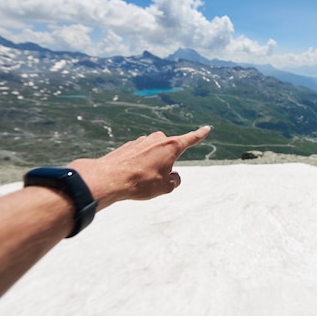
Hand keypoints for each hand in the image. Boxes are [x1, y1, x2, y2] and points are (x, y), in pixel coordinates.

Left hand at [67, 126, 210, 209]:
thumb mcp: (166, 187)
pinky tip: (129, 176)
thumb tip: (173, 175)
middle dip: (167, 164)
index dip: (200, 135)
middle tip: (156, 180)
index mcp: (171, 146)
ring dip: (151, 166)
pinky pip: (139, 157)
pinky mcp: (128, 146)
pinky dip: (138, 166)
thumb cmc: (141, 183)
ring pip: (153, 156)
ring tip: (140, 180)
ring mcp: (141, 141)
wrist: (109, 178)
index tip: (207, 128)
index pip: (191, 139)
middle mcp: (157, 139)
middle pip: (169, 152)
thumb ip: (175, 180)